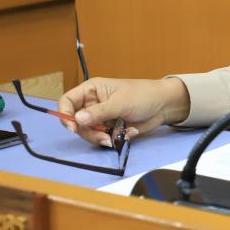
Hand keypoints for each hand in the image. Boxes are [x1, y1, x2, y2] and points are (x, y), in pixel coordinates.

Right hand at [58, 77, 190, 145]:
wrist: (164, 106)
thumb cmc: (142, 95)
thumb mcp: (120, 102)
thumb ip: (99, 112)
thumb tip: (77, 119)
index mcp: (91, 90)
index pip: (67, 101)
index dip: (65, 114)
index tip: (73, 128)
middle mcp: (93, 104)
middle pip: (76, 122)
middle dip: (88, 132)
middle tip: (103, 138)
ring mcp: (101, 117)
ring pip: (88, 133)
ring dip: (100, 138)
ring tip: (115, 138)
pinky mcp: (110, 128)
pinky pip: (103, 138)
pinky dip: (113, 138)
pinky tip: (128, 132)